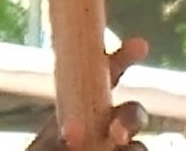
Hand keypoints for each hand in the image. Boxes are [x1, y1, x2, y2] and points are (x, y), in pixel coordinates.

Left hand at [27, 38, 149, 149]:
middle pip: (133, 113)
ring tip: (111, 150)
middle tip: (116, 133)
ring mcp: (118, 145)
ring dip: (132, 148)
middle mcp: (105, 124)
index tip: (139, 45)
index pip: (107, 75)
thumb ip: (59, 132)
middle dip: (131, 117)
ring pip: (139, 146)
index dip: (123, 58)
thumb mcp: (46, 139)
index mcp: (83, 104)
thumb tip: (74, 136)